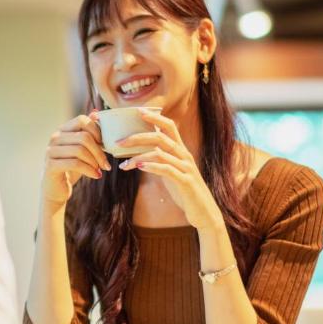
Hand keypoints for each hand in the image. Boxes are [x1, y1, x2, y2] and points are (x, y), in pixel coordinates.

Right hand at [41, 112, 109, 210]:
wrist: (56, 190)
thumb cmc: (71, 168)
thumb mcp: (82, 149)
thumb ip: (88, 132)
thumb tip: (97, 112)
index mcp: (62, 130)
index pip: (82, 120)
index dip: (97, 130)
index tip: (104, 144)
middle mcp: (55, 138)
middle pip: (83, 137)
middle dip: (99, 151)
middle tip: (106, 164)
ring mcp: (51, 151)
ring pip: (80, 150)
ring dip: (95, 162)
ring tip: (100, 170)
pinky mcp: (51, 165)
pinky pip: (75, 163)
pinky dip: (89, 170)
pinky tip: (96, 176)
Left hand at [116, 109, 222, 230]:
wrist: (204, 212)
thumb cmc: (185, 191)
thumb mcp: (172, 172)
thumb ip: (161, 160)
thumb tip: (141, 154)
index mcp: (180, 151)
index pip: (169, 126)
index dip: (155, 117)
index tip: (138, 111)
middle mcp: (184, 156)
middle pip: (161, 136)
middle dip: (138, 136)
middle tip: (119, 141)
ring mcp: (186, 168)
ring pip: (160, 153)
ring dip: (138, 156)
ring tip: (123, 164)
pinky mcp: (185, 182)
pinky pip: (167, 170)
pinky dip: (151, 166)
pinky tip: (138, 167)